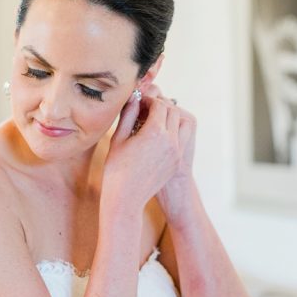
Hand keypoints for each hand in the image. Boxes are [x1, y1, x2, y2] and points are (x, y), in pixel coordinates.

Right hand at [102, 86, 186, 210]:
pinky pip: (181, 138)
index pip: (158, 104)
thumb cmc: (116, 169)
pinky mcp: (178, 160)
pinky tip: (157, 135)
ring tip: (154, 121)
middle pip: (172, 111)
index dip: (148, 100)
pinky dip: (173, 131)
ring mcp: (177, 151)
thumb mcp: (118, 139)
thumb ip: (128, 115)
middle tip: (145, 109)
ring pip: (181, 123)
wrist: (126, 198)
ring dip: (170, 117)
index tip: (138, 102)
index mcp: (154, 132)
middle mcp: (170, 140)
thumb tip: (133, 98)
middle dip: (160, 106)